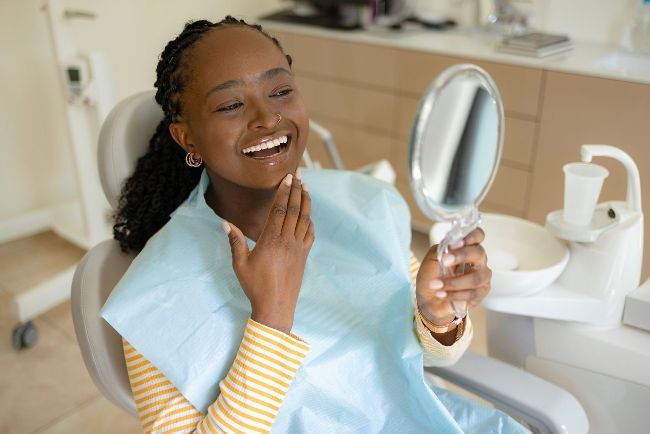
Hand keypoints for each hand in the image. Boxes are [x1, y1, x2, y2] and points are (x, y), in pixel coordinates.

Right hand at [224, 172, 313, 332]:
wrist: (276, 307)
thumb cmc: (255, 286)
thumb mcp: (240, 264)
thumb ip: (235, 242)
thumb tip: (225, 223)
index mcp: (270, 241)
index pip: (279, 210)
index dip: (284, 192)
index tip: (287, 178)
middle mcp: (287, 241)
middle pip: (294, 210)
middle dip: (297, 190)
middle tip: (298, 175)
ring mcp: (298, 248)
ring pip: (304, 219)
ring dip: (306, 202)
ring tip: (305, 188)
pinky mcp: (304, 256)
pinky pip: (310, 234)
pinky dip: (310, 221)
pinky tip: (308, 215)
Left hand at [415, 228, 490, 325]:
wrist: (428, 300)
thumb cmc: (432, 277)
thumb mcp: (431, 260)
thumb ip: (441, 250)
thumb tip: (452, 244)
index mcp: (466, 248)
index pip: (478, 235)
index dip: (472, 236)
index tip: (458, 242)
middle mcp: (477, 260)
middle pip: (479, 253)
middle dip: (462, 256)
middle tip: (445, 261)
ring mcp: (482, 276)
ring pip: (476, 278)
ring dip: (453, 282)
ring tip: (436, 285)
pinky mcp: (481, 293)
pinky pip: (472, 293)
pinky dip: (454, 294)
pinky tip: (442, 294)